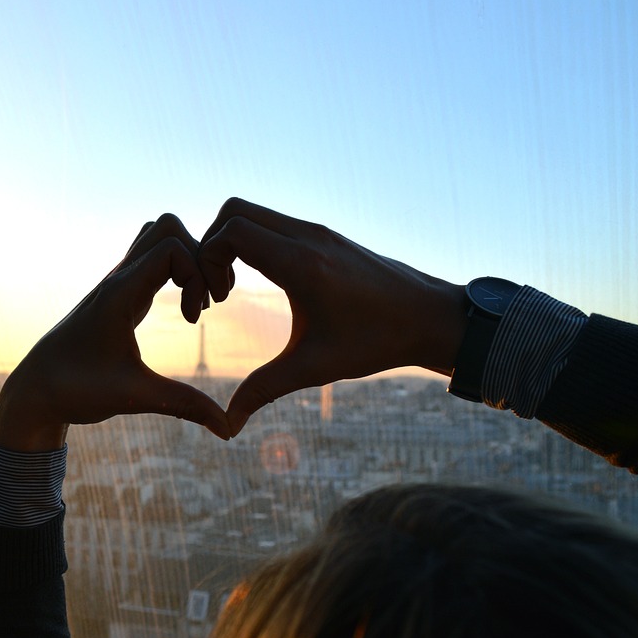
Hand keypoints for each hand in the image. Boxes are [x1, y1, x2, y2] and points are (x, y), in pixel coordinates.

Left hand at [0, 215, 230, 450]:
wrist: (34, 391)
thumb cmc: (75, 390)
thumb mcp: (134, 397)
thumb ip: (183, 405)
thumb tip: (228, 429)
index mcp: (119, 294)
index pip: (172, 248)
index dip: (197, 274)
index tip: (196, 318)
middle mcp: (117, 280)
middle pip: (166, 228)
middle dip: (199, 256)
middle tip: (206, 301)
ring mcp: (116, 284)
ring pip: (157, 238)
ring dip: (186, 260)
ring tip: (195, 303)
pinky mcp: (118, 295)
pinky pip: (151, 260)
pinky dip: (175, 273)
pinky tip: (182, 311)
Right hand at [198, 198, 467, 435]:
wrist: (430, 318)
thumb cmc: (376, 342)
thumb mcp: (315, 368)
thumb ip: (263, 390)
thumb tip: (228, 426)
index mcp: (303, 264)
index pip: (233, 230)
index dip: (207, 259)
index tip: (215, 300)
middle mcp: (308, 237)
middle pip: (235, 210)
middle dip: (210, 245)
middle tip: (216, 291)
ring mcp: (318, 232)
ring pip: (253, 213)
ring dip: (230, 244)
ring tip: (232, 290)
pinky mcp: (325, 236)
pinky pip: (273, 223)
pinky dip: (252, 243)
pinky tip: (260, 283)